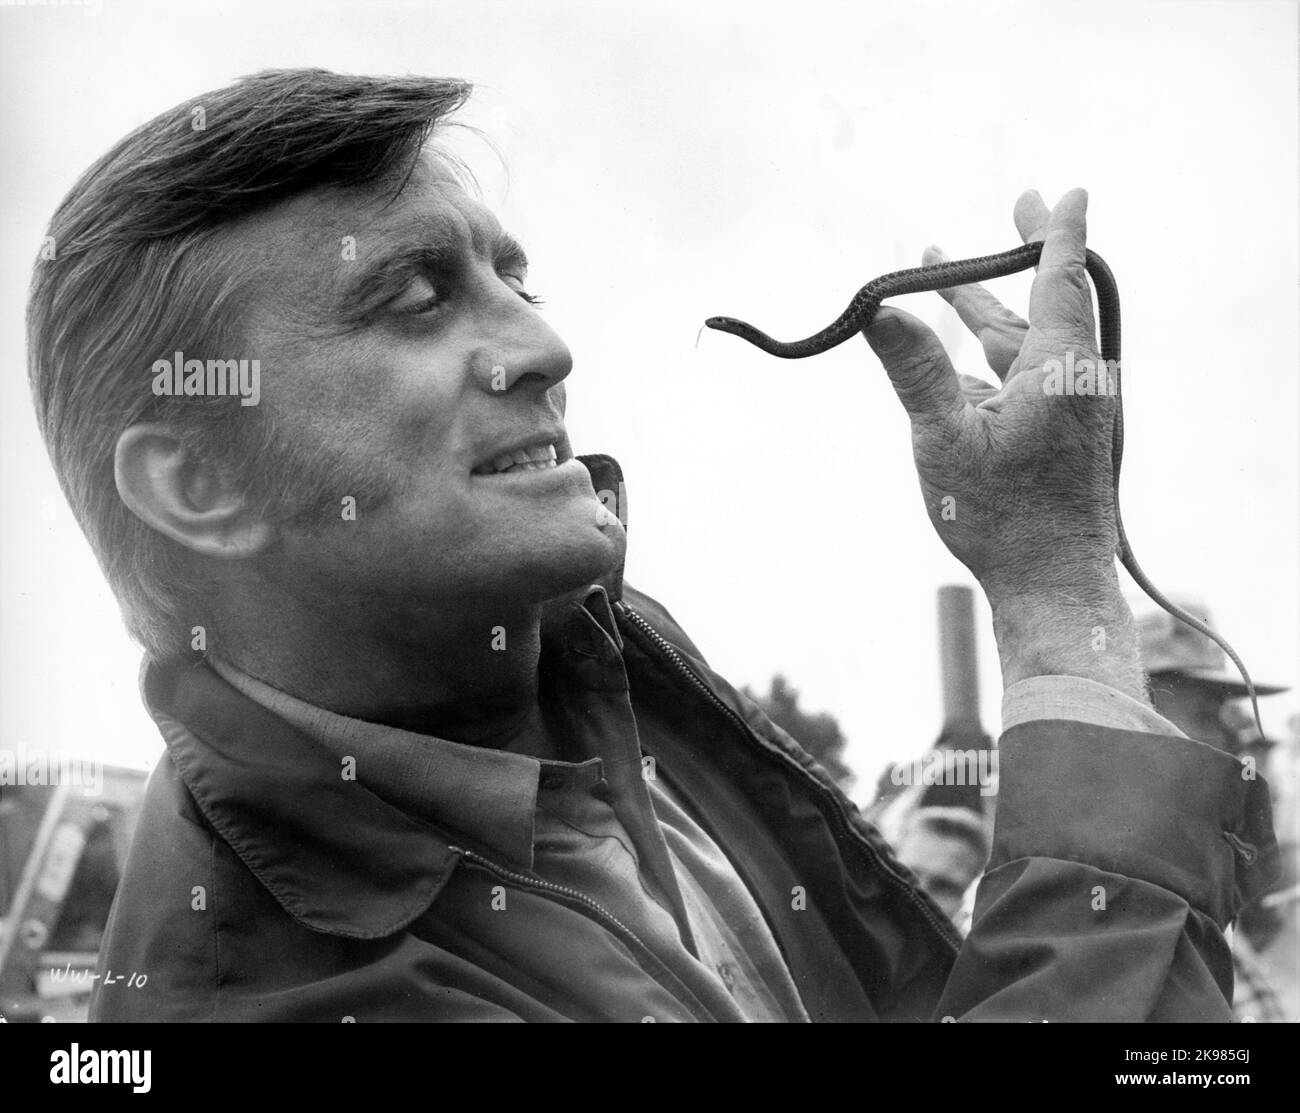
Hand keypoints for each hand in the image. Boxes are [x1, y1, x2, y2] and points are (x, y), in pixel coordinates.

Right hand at [865, 189, 1144, 696]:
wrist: (1051, 587)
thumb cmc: (1003, 520)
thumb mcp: (944, 439)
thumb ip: (913, 369)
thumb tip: (876, 308)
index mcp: (1060, 368)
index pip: (1060, 278)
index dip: (1058, 231)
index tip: (1063, 190)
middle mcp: (1075, 379)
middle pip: (1045, 300)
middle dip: (1017, 258)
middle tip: (1018, 206)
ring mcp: (1070, 408)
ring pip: (1028, 341)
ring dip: (988, 309)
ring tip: (944, 279)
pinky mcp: (1059, 435)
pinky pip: (1024, 377)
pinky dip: (992, 355)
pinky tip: (960, 355)